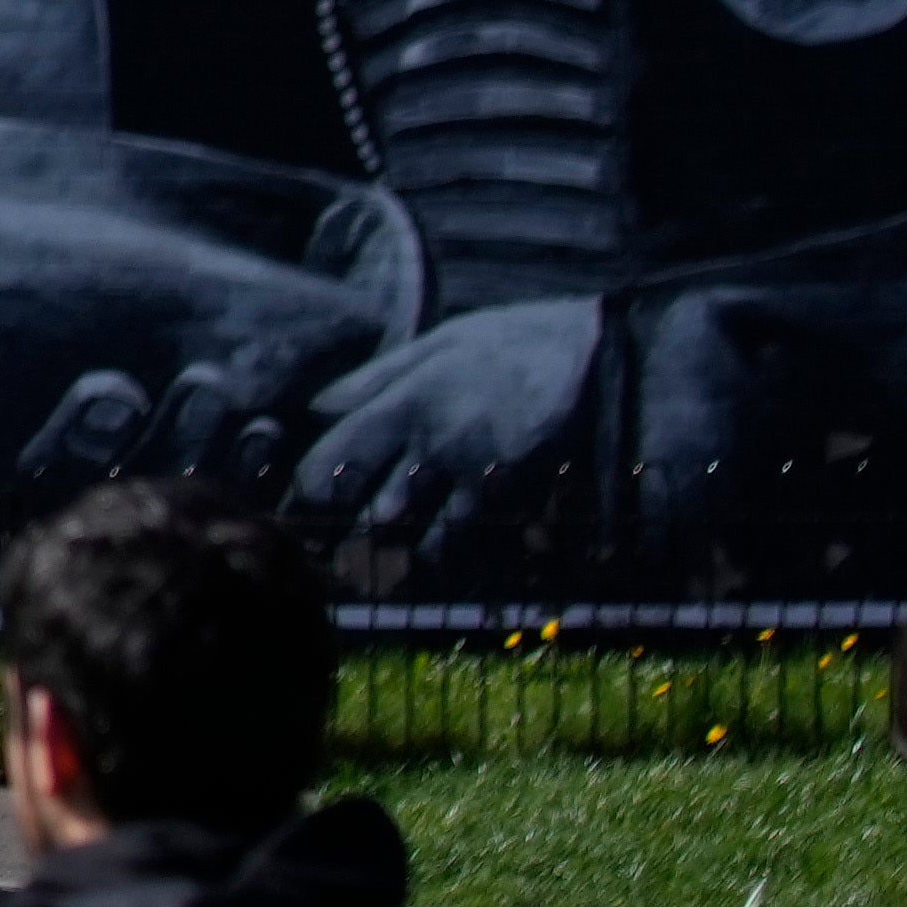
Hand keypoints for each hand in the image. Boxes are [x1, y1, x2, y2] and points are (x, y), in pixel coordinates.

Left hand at [294, 298, 598, 535]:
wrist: (598, 357)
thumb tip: (321, 404)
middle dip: (357, 537)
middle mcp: (436, 447)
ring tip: (390, 563)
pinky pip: (478, 544)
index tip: (308, 499)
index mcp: (407, 404)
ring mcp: (478, 479)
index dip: (313, 488)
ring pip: (426, 541)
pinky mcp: (519, 499)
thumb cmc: (511, 344)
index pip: (339, 459)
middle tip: (341, 548)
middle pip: (377, 513)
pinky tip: (446, 560)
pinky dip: (458, 557)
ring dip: (407, 556)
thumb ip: (376, 378)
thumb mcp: (437, 344)